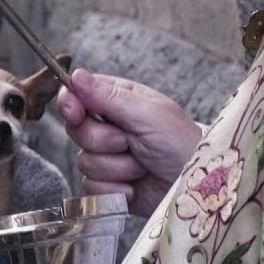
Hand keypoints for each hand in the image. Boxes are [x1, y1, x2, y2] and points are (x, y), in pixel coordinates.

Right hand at [57, 69, 199, 216]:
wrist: (192, 185)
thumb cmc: (180, 143)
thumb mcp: (147, 113)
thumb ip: (108, 96)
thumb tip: (76, 75)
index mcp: (117, 100)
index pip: (77, 95)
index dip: (71, 104)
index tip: (75, 112)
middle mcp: (108, 126)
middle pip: (77, 130)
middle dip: (104, 141)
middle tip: (131, 142)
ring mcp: (106, 157)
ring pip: (84, 161)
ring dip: (117, 167)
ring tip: (142, 165)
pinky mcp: (107, 184)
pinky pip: (91, 186)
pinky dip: (115, 188)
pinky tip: (135, 185)